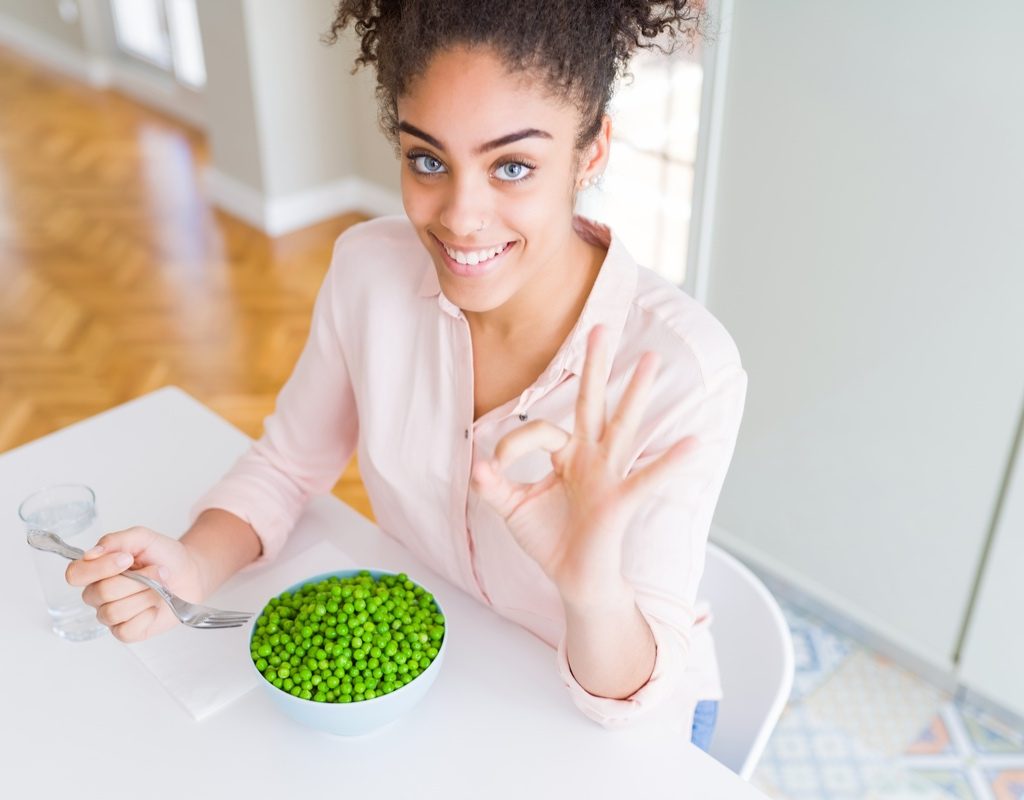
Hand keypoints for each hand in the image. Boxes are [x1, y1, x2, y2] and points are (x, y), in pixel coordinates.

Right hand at [65, 526, 204, 642]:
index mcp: (96, 570)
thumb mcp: (143, 538)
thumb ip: (116, 541)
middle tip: (157, 571)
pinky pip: (126, 630)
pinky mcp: (126, 631)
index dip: (99, 568)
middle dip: (137, 581)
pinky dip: (146, 616)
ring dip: (145, 596)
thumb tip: (91, 553)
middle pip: (101, 593)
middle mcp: (98, 593)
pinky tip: (154, 607)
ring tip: (158, 588)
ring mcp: (110, 614)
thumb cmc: (164, 557)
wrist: (190, 574)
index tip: (128, 558)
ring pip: (114, 612)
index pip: (75, 574)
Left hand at [470, 324, 698, 606]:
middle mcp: (590, 457)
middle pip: (592, 402)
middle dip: (595, 365)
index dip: (512, 443)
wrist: (573, 579)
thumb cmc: (548, 540)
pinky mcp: (621, 499)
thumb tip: (474, 464)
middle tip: (601, 326)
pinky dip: (670, 462)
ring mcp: (609, 475)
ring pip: (622, 425)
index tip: (494, 467)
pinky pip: (647, 477)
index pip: (540, 429)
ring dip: (636, 391)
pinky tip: (693, 443)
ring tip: (651, 359)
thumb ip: (492, 486)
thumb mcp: (511, 509)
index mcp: (566, 455)